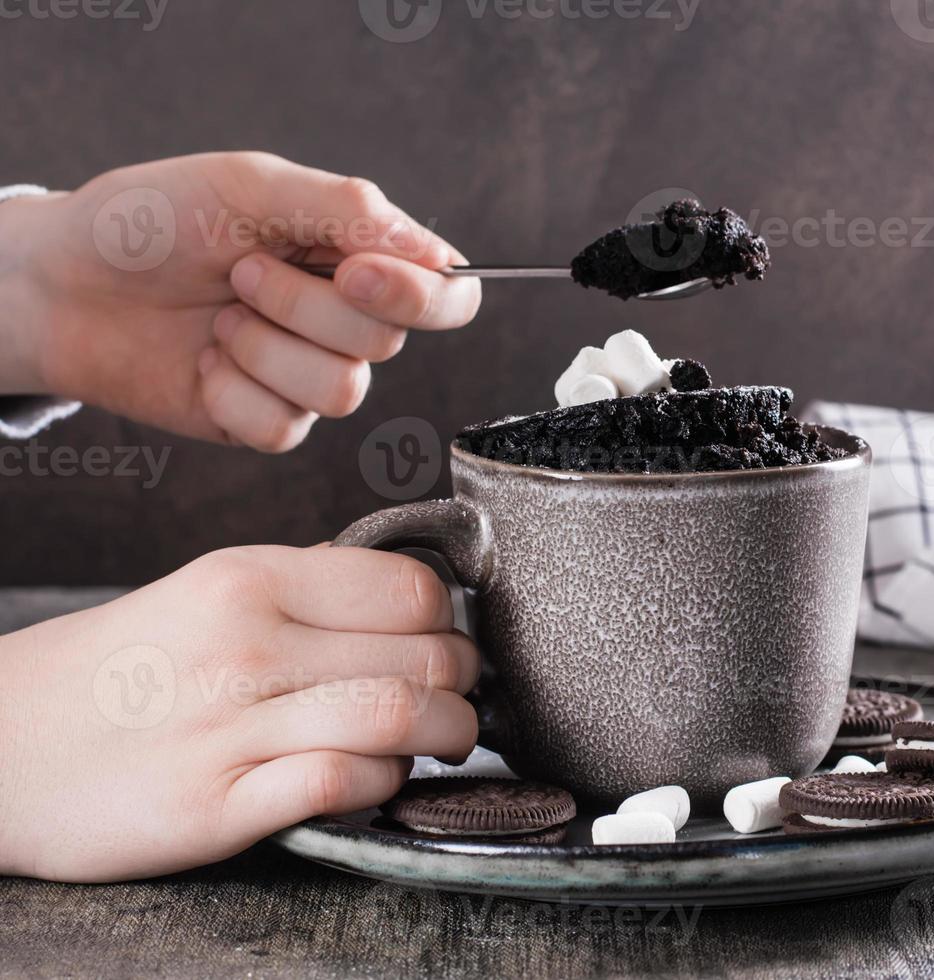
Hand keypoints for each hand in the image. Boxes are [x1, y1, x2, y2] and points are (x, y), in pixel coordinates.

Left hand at [0, 152, 481, 450]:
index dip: (420, 296)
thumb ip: (348, 208)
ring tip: (218, 316)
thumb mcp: (250, 185)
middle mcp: (345, 321)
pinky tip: (203, 361)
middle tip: (240, 271)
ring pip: (341, 391)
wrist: (65, 281)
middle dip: (302, 304)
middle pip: (386, 341)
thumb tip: (436, 252)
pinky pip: (285, 427)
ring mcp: (308, 375)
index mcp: (358, 256)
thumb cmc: (152, 221)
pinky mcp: (267, 422)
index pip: (447, 294)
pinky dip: (232, 390)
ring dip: (264, 347)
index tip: (352, 273)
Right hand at [0, 545, 478, 881]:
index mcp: (249, 579)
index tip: (448, 639)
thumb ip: (305, 592)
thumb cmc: (116, 669)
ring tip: (440, 739)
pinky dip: (383, 783)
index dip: (448, 619)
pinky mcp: (214, 806)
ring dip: (446, 734)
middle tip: (457, 695)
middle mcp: (245, 645)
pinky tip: (374, 778)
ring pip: (400, 716)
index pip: (410, 588)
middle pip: (423, 654)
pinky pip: (343, 784)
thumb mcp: (203, 594)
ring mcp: (229, 728)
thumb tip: (410, 600)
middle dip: (463, 682)